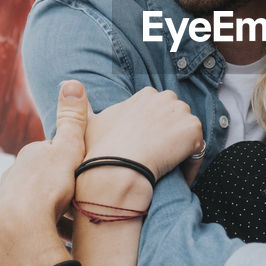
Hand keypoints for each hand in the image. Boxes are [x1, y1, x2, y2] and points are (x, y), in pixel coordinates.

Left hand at [0, 80, 89, 265]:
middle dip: (58, 194)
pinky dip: (39, 239)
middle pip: (39, 185)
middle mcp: (10, 182)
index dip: (69, 166)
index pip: (49, 157)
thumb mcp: (68, 150)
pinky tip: (55, 248)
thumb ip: (72, 119)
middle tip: (80, 208)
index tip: (84, 178)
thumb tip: (72, 82)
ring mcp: (2, 211)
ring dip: (49, 220)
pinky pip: (24, 236)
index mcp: (26, 160)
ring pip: (31, 212)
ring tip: (73, 234)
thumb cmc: (46, 189)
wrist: (18, 232)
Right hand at [83, 87, 203, 180]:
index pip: (159, 110)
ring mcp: (182, 112)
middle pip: (176, 118)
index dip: (155, 131)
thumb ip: (82, 106)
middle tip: (159, 161)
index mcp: (145, 94)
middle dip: (171, 136)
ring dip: (181, 151)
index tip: (147, 149)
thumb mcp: (88, 123)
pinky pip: (198, 151)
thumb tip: (68, 86)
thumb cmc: (101, 150)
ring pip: (187, 134)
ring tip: (168, 172)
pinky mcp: (193, 130)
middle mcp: (166, 97)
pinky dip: (190, 166)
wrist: (117, 169)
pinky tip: (177, 179)